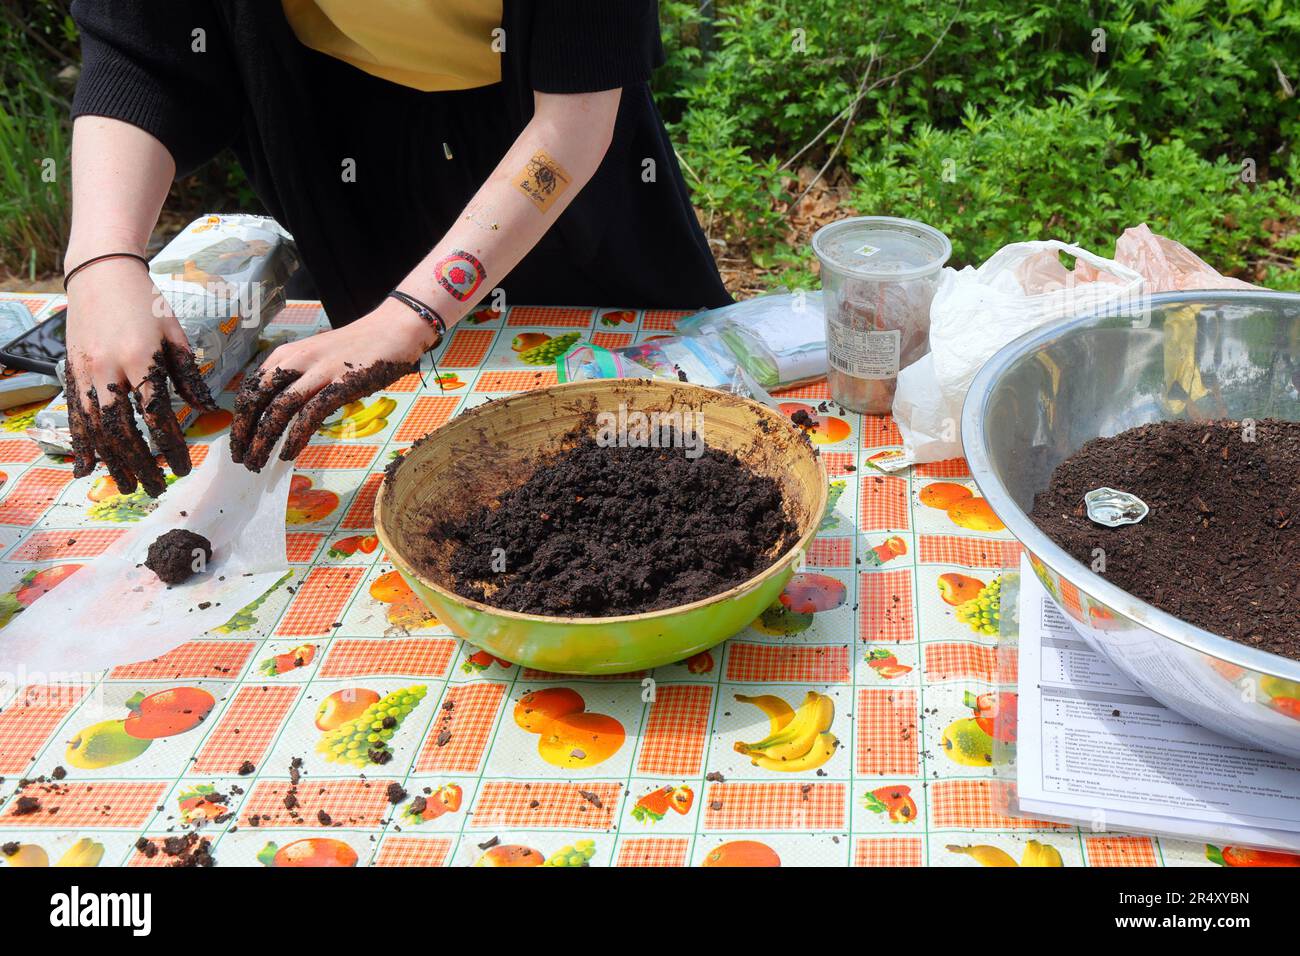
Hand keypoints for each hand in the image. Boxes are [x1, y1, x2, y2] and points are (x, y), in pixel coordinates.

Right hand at [64, 260, 216, 496]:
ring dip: (113, 462)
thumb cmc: (146, 303)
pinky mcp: (71, 374)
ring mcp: (85, 373)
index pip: (156, 413)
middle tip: (157, 488)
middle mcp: (108, 369)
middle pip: (122, 429)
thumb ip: (188, 375)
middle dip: (141, 463)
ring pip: (95, 429)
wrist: (100, 275)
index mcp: (140, 358)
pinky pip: (74, 417)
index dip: (169, 444)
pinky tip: (88, 469)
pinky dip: (81, 445)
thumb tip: (208, 409)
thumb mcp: (174, 333)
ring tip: (128, 486)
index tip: (182, 467)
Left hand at [230, 297, 438, 470]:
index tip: (237, 442)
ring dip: (263, 440)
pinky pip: (309, 415)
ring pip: (277, 410)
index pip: (251, 390)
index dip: (240, 419)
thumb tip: (279, 411)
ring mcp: (317, 371)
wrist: (393, 330)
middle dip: (244, 433)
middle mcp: (295, 360)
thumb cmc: (357, 349)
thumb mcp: (316, 359)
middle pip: (257, 401)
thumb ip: (298, 379)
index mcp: (286, 354)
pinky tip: (288, 453)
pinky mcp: (339, 384)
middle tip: (240, 458)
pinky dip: (295, 437)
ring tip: (257, 463)